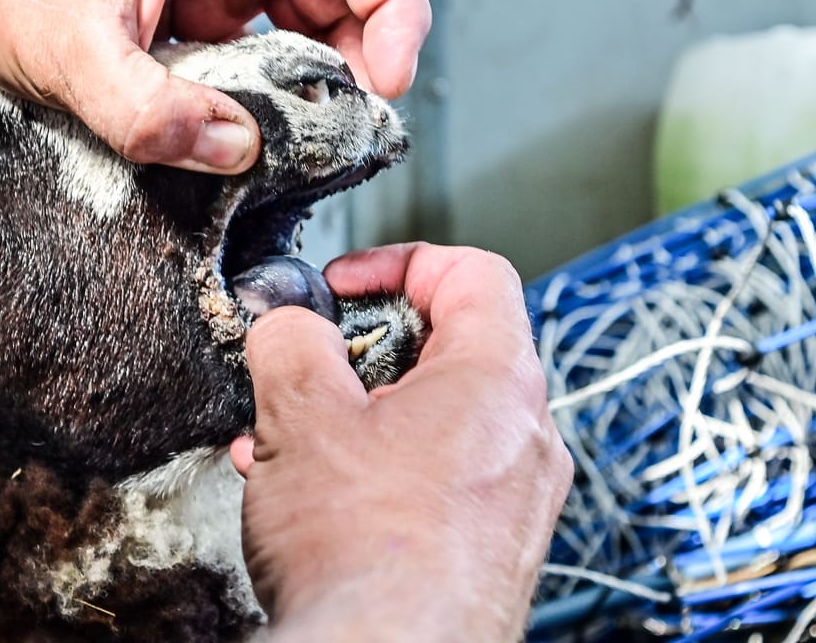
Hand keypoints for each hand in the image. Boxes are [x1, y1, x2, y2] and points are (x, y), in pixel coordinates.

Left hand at [0, 0, 430, 173]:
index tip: (387, 77)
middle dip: (363, 55)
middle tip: (348, 127)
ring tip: (307, 135)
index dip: (393, 5)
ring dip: (321, 76)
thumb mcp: (72, 54)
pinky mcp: (202, 6)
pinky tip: (257, 129)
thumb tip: (238, 151)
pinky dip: (274, 87)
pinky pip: (265, 43)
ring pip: (311, 17)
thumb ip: (148, 112)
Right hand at [233, 243, 571, 640]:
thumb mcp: (300, 415)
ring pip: (435, 424)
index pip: (472, 273)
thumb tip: (290, 323)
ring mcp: (516, 501)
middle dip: (364, 352)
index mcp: (498, 381)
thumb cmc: (364, 553)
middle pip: (451, 350)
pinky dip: (377, 471)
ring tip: (292, 441)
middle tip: (311, 368)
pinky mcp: (491, 551)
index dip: (397, 262)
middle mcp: (525, 439)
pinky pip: (437, 482)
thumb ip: (292, 343)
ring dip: (359, 418)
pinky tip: (312, 496)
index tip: (342, 284)